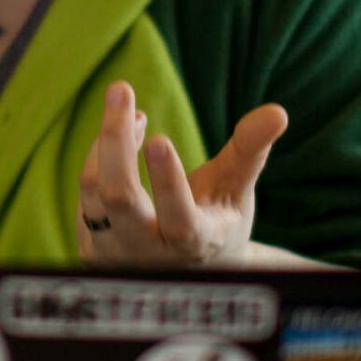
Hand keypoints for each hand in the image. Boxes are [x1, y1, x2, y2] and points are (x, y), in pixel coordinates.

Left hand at [76, 81, 287, 266]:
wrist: (185, 272)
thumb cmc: (218, 222)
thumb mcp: (237, 190)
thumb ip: (251, 151)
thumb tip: (277, 112)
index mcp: (194, 244)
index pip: (178, 218)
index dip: (167, 180)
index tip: (159, 138)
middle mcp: (149, 255)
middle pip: (118, 196)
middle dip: (116, 140)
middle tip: (121, 88)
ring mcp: (113, 255)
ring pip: (94, 189)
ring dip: (109, 140)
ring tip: (131, 111)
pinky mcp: (89, 247)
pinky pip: (84, 194)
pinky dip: (98, 157)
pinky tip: (120, 139)